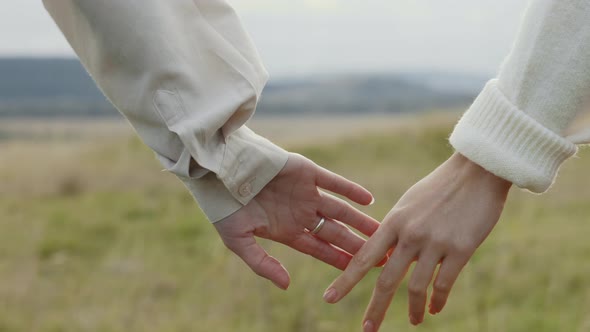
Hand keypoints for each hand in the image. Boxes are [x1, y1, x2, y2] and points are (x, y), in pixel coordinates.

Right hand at [214, 153, 379, 289]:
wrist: (218, 172)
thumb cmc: (224, 209)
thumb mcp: (239, 241)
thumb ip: (263, 264)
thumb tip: (286, 285)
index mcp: (287, 230)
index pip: (320, 249)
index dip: (340, 259)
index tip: (361, 271)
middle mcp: (300, 213)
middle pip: (336, 232)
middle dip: (358, 244)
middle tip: (382, 255)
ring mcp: (305, 192)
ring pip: (340, 210)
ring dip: (360, 220)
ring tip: (382, 231)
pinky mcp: (306, 171)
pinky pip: (333, 182)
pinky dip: (350, 190)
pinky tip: (368, 199)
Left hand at [323, 153, 511, 330]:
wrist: (477, 171)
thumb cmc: (441, 187)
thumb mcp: (409, 204)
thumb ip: (396, 229)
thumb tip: (385, 253)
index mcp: (394, 221)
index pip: (364, 257)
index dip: (345, 281)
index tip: (329, 298)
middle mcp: (410, 234)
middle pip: (386, 280)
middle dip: (375, 309)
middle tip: (367, 330)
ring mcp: (435, 243)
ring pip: (416, 287)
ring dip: (411, 310)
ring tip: (412, 322)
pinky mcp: (460, 250)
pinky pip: (444, 284)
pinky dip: (437, 301)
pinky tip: (434, 309)